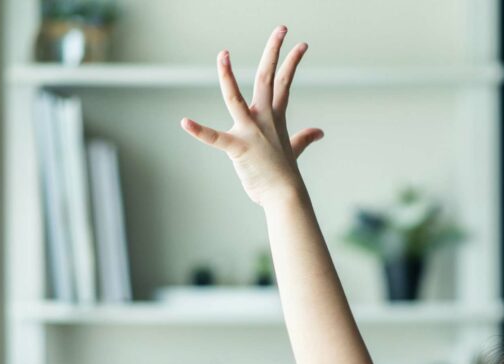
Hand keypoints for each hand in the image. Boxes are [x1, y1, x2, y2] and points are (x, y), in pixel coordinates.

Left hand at [180, 26, 323, 206]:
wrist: (284, 196)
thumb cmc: (284, 175)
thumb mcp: (294, 151)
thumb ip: (304, 138)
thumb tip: (318, 132)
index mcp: (274, 117)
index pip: (284, 83)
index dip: (292, 61)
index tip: (301, 44)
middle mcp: (263, 119)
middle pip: (267, 78)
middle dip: (274, 51)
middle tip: (282, 28)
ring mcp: (250, 132)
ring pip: (235, 98)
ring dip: (227, 76)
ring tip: (222, 54)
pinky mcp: (237, 148)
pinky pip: (215, 138)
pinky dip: (199, 131)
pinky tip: (185, 122)